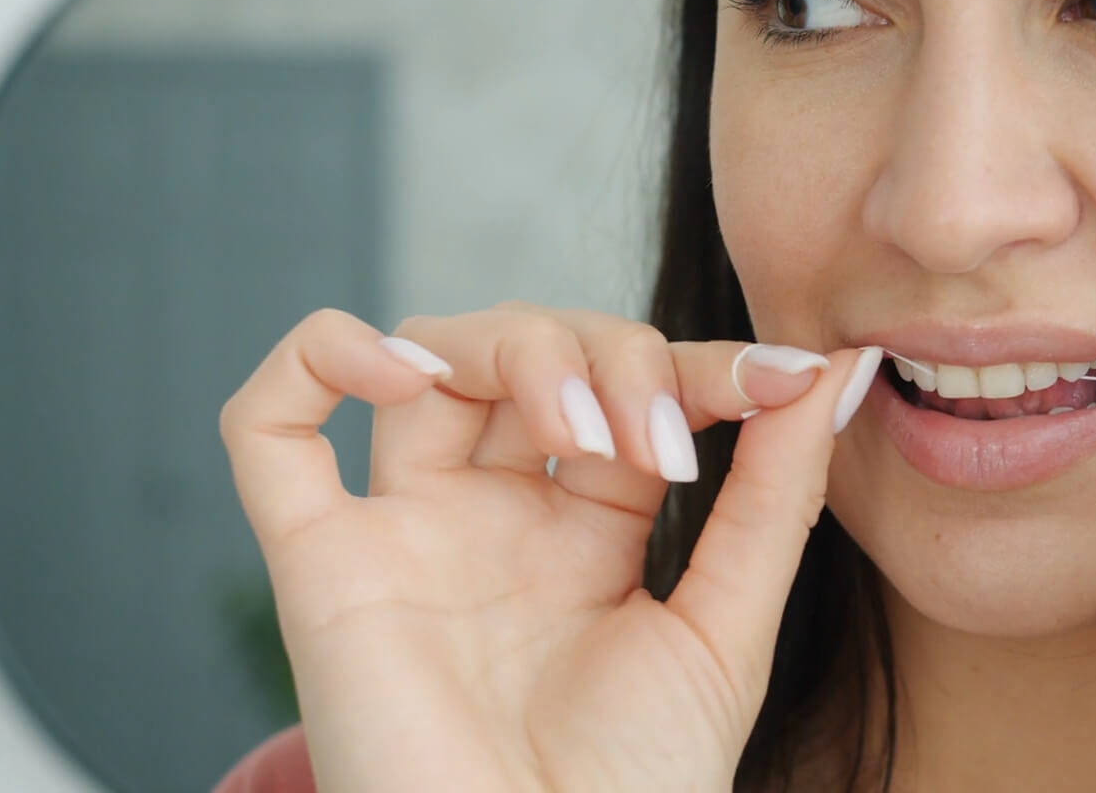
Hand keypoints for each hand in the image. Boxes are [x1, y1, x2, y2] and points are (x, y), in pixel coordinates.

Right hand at [219, 304, 880, 792]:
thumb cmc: (639, 789)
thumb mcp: (729, 627)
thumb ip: (775, 496)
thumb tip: (827, 370)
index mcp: (587, 529)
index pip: (628, 383)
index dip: (697, 363)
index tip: (779, 380)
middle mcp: (491, 517)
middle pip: (529, 349)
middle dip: (610, 356)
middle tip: (663, 443)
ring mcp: (404, 534)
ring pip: (425, 357)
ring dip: (513, 347)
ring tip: (582, 431)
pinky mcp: (321, 570)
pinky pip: (269, 431)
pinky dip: (320, 357)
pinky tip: (403, 372)